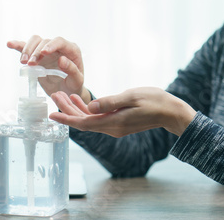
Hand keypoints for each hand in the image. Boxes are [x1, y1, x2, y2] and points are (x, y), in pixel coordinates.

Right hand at [7, 35, 90, 102]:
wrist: (66, 90)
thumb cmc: (74, 85)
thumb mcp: (77, 81)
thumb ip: (72, 70)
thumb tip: (62, 60)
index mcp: (71, 50)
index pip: (60, 41)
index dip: (51, 45)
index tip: (44, 53)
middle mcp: (58, 47)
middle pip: (44, 41)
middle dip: (36, 51)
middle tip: (31, 64)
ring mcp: (46, 50)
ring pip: (35, 41)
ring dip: (27, 50)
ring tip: (23, 62)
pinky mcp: (36, 56)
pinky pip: (26, 47)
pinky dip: (18, 45)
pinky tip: (10, 44)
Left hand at [49, 87, 195, 136]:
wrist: (172, 111)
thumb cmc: (155, 100)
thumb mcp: (131, 97)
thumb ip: (110, 102)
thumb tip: (89, 107)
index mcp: (113, 123)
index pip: (83, 123)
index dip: (66, 118)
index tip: (51, 114)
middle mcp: (112, 128)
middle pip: (83, 122)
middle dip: (67, 110)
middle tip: (54, 96)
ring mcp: (115, 126)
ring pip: (89, 120)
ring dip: (75, 109)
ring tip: (62, 95)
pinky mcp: (118, 122)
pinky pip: (98, 118)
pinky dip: (87, 110)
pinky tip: (80, 100)